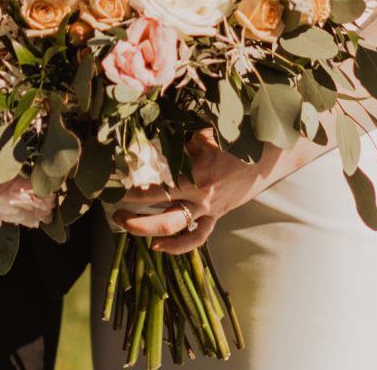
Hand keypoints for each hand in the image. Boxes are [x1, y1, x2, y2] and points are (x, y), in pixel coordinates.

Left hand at [112, 134, 279, 254]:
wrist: (267, 154)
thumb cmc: (233, 135)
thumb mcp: (202, 131)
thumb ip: (176, 137)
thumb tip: (144, 132)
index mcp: (196, 171)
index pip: (155, 182)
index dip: (130, 185)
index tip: (109, 181)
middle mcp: (201, 195)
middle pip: (159, 211)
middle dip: (132, 213)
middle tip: (112, 207)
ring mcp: (208, 209)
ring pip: (174, 228)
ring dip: (147, 230)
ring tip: (125, 224)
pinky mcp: (215, 216)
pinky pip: (196, 238)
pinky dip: (176, 245)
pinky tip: (158, 246)